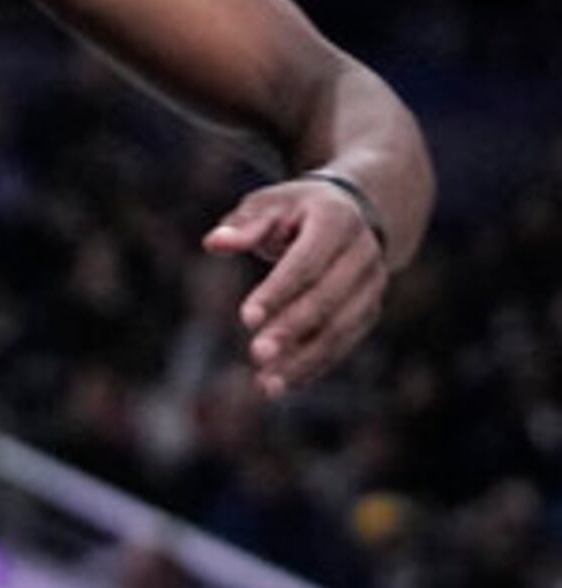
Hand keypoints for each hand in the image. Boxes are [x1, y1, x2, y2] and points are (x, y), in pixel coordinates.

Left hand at [204, 175, 387, 395]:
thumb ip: (244, 224)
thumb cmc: (296, 208)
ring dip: (305, 359)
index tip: (246, 319)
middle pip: (327, 301)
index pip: (306, 264)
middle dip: (292, 330)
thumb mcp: (269, 203)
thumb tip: (215, 243)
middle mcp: (363, 256)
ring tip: (267, 384)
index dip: (277, 292)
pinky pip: (345, 343)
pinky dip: (316, 365)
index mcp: (337, 222)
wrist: (353, 211)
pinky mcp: (369, 310)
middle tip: (257, 354)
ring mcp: (373, 286)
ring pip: (340, 329)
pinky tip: (284, 383)